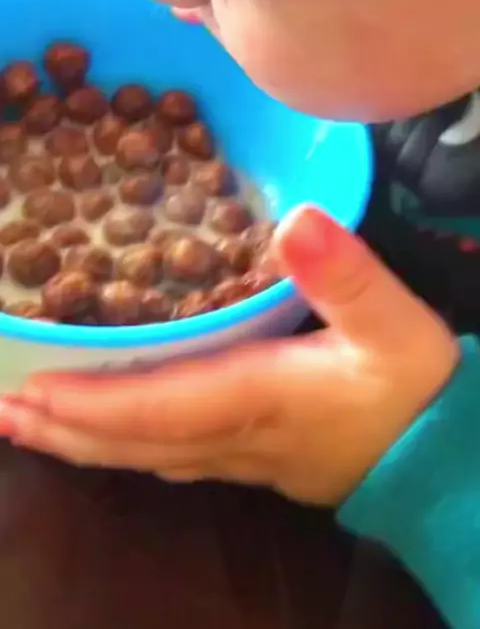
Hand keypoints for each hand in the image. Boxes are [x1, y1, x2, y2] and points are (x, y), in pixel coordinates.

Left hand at [0, 207, 458, 504]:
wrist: (443, 455)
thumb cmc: (417, 386)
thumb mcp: (396, 322)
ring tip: (36, 424)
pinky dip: (129, 443)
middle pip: (135, 440)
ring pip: (149, 453)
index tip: (29, 393)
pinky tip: (113, 437)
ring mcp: (244, 455)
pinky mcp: (257, 457)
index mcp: (260, 396)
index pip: (157, 406)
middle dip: (66, 430)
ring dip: (88, 440)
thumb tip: (294, 220)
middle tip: (4, 414)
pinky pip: (174, 454)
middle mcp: (237, 433)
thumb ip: (346, 275)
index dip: (91, 403)